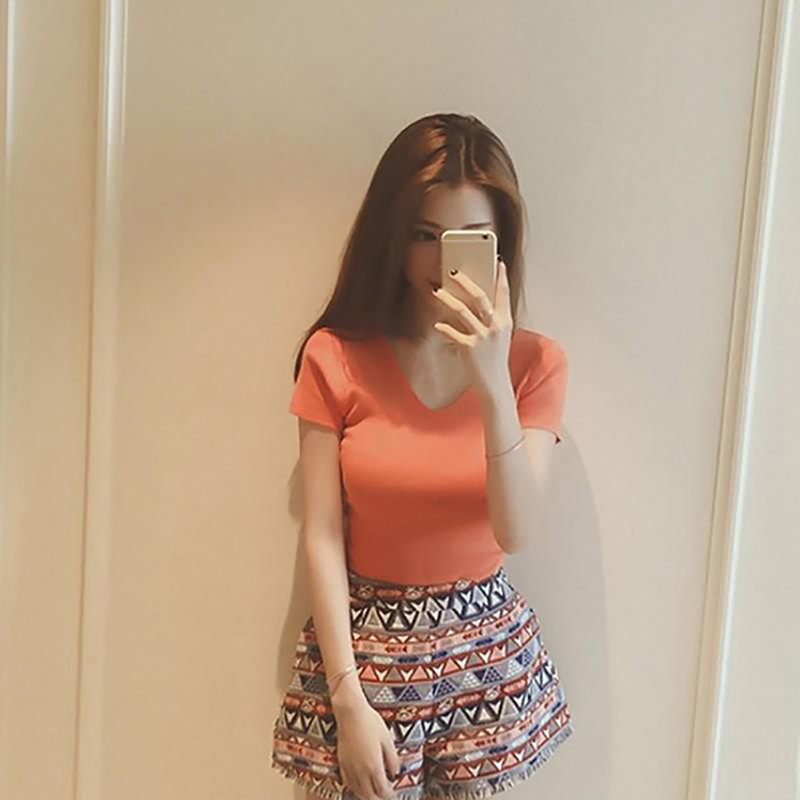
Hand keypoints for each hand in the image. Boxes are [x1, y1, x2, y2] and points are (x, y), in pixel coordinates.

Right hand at [335, 701, 400, 799]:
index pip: (382, 790)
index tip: (393, 794)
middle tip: (384, 796)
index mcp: (374, 766)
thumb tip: (395, 772)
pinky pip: (347, 782)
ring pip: (357, 791)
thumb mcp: (387, 739)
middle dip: (378, 798)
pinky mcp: (341, 762)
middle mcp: (360, 771)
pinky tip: (358, 785)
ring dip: (366, 795)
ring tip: (373, 793)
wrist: (350, 713)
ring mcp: (349, 767)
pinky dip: (354, 788)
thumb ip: (393, 758)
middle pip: (369, 795)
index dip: (389, 795)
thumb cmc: (370, 722)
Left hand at [432, 257, 511, 394]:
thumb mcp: (500, 336)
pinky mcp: (469, 347)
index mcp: (506, 321)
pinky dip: (443, 328)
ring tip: (437, 292)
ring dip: (447, 299)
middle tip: (453, 271)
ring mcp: (483, 337)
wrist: (495, 383)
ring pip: (462, 310)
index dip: (501, 277)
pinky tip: (437, 325)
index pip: (503, 294)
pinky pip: (452, 332)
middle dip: (465, 281)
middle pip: (480, 297)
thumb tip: (476, 301)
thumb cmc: (495, 358)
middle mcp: (496, 326)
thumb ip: (492, 319)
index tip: (497, 262)